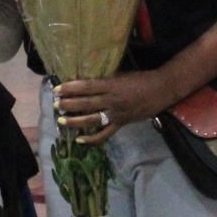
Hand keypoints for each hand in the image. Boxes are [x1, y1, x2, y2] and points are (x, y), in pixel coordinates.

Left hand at [53, 71, 177, 144]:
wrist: (161, 89)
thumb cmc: (141, 79)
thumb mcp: (121, 75)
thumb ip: (105, 80)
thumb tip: (86, 82)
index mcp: (112, 85)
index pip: (87, 87)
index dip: (70, 88)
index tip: (57, 88)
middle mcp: (112, 100)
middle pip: (86, 104)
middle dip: (68, 104)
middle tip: (55, 104)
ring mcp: (116, 114)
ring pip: (92, 120)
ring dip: (75, 121)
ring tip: (61, 120)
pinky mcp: (121, 124)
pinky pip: (104, 134)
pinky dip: (92, 139)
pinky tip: (79, 140)